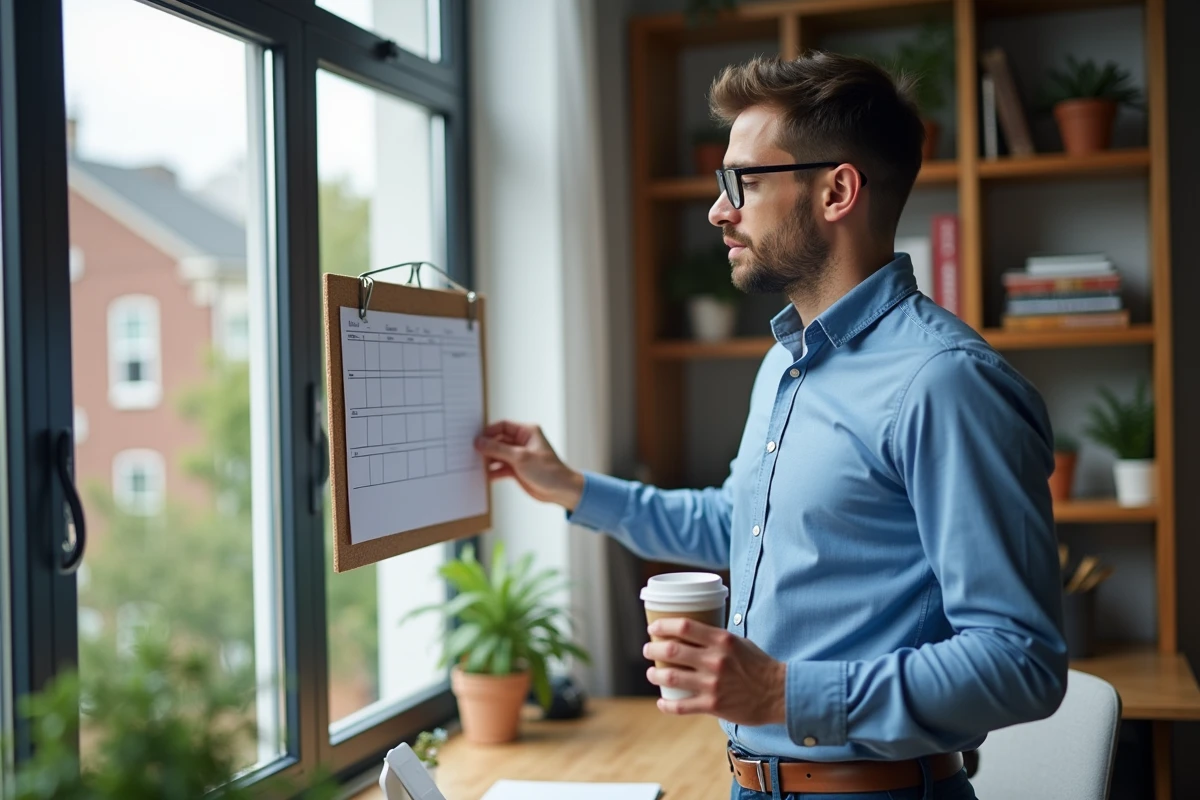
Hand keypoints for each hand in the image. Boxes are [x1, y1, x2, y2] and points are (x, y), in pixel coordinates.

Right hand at [475, 420, 584, 509]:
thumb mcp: (521, 457)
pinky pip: (500, 468)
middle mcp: (522, 442)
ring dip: (488, 461)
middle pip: (498, 441)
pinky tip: (485, 476)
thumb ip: (498, 449)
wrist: (561, 491)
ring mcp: (519, 456)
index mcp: (527, 432)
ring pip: (498, 455)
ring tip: (477, 466)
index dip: (489, 432)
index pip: (503, 426)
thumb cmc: (549, 471)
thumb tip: (480, 442)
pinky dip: (493, 472)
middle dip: (487, 448)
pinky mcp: (517, 470)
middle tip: (472, 454)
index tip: (476, 440)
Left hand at [643, 617, 786, 725]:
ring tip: (651, 673)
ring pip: (671, 677)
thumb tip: (692, 631)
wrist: (778, 693)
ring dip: (655, 674)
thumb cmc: (758, 665)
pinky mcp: (713, 705)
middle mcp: (715, 660)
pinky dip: (666, 704)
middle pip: (672, 650)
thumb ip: (716, 638)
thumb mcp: (739, 642)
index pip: (684, 626)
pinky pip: (681, 706)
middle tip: (648, 649)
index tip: (653, 627)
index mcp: (721, 640)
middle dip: (653, 649)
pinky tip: (661, 702)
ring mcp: (712, 684)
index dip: (663, 625)